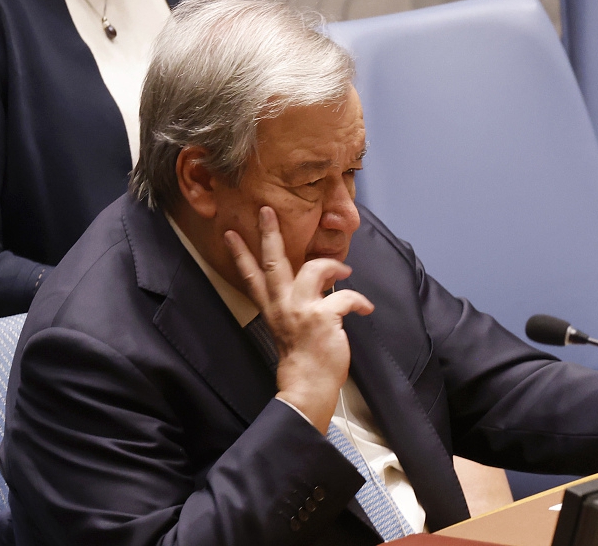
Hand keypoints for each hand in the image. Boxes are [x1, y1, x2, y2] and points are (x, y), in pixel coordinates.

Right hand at [224, 206, 373, 433]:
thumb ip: (299, 305)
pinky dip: (359, 300)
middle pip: (273, 262)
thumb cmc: (305, 360)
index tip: (232, 233)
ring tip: (344, 271)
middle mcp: (283, 306)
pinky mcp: (322, 318)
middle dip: (270, 234)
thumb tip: (321, 284)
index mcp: (273, 308)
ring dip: (332, 265)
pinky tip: (365, 308)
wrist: (308, 386)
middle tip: (267, 211)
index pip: (252, 276)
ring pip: (312, 268)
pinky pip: (345, 296)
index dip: (241, 254)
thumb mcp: (293, 328)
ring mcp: (301, 310)